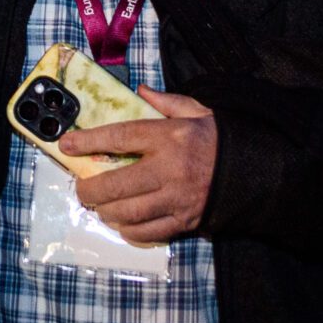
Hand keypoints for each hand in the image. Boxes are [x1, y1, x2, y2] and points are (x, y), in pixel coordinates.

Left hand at [64, 89, 216, 244]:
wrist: (256, 171)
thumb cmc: (219, 139)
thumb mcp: (197, 111)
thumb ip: (166, 102)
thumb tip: (140, 91)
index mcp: (170, 136)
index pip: (120, 137)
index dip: (89, 141)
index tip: (66, 145)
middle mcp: (170, 168)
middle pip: (116, 184)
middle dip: (90, 189)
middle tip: (82, 188)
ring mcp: (177, 198)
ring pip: (128, 213)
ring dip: (106, 212)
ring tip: (99, 206)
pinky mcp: (184, 221)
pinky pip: (148, 232)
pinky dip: (129, 230)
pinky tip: (123, 222)